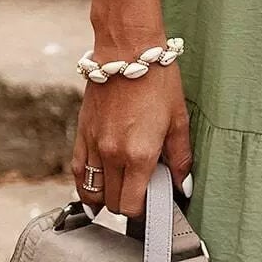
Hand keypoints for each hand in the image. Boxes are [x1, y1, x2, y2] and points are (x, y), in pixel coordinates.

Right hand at [72, 28, 192, 218]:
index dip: (143, 211)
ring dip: (106, 197)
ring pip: (92, 192)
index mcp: (139, 155)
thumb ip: (181, 158)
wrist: (127, 50)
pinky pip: (78, 172)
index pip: (133, 206)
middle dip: (127, 205)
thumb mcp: (178, 120)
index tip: (153, 204)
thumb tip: (183, 188)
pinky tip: (96, 186)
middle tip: (141, 194)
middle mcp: (112, 155)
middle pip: (113, 203)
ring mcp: (94, 145)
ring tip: (121, 190)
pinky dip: (86, 184)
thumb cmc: (158, 80)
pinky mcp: (82, 134)